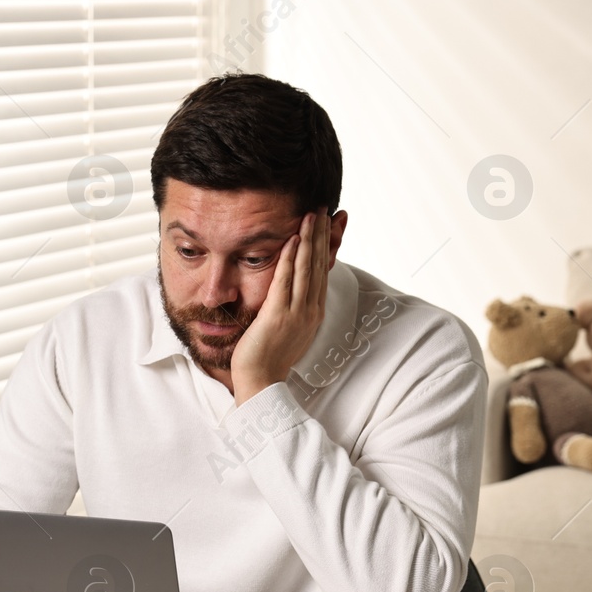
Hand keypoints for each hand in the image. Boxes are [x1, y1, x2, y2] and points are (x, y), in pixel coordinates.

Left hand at [230, 211, 331, 404]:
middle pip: (319, 265)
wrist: (261, 382)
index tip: (330, 223)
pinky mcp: (278, 316)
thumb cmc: (269, 356)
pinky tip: (292, 240)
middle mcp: (310, 310)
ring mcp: (297, 313)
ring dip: (309, 240)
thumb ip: (292, 306)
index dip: (327, 246)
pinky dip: (291, 259)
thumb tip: (294, 290)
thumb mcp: (288, 327)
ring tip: (311, 215)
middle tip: (323, 209)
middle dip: (322, 235)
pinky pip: (286, 281)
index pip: (323, 272)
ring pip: (307, 269)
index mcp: (313, 312)